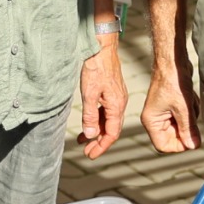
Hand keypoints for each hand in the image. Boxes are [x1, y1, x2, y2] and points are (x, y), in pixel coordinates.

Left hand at [78, 37, 127, 159]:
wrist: (102, 48)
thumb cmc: (96, 68)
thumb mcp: (89, 94)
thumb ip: (90, 115)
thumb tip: (91, 134)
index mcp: (116, 106)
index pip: (112, 133)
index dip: (102, 146)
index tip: (91, 155)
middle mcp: (119, 104)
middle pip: (111, 129)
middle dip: (99, 142)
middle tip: (86, 152)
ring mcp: (116, 98)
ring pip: (108, 121)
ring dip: (96, 131)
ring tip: (84, 140)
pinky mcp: (112, 93)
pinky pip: (106, 112)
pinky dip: (97, 120)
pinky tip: (88, 123)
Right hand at [142, 59, 203, 155]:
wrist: (173, 61)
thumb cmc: (173, 81)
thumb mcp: (183, 108)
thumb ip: (188, 129)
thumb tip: (193, 145)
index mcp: (151, 121)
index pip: (163, 145)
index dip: (179, 145)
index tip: (192, 139)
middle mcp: (155, 118)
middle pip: (173, 136)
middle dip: (186, 127)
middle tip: (191, 114)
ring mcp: (163, 112)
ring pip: (182, 126)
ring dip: (190, 116)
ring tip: (188, 101)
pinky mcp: (171, 106)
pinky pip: (185, 116)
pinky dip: (190, 108)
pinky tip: (189, 96)